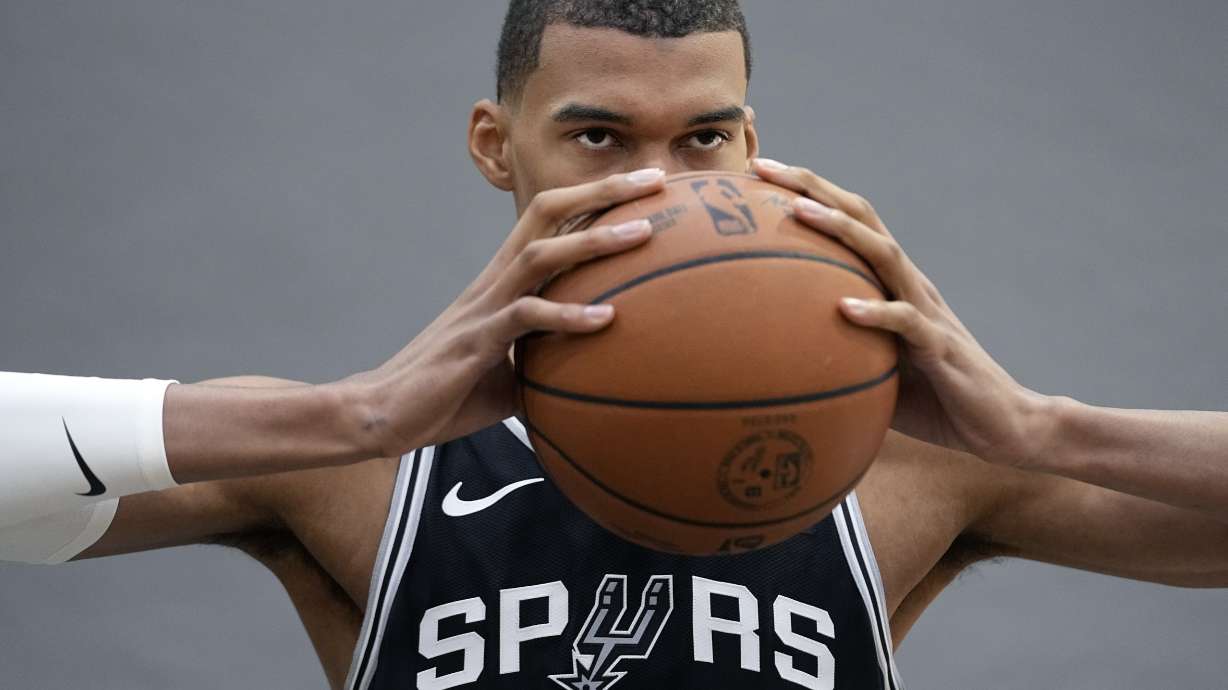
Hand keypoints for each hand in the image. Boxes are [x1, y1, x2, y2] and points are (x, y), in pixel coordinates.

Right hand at [341, 168, 665, 456]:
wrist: (383, 413)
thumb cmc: (449, 393)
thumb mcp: (514, 372)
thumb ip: (552, 360)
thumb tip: (603, 377)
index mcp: (503, 279)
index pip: (551, 219)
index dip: (596, 196)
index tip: (646, 184)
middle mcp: (495, 280)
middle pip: (548, 213)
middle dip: (602, 191)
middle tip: (656, 178)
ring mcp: (484, 306)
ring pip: (540, 254)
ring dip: (593, 241)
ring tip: (643, 233)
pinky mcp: (476, 340)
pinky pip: (526, 317)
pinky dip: (567, 315)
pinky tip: (606, 319)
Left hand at [752, 158, 1049, 466]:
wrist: (1000, 425)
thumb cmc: (932, 398)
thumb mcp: (872, 369)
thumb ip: (834, 351)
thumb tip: (772, 361)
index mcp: (891, 282)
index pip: (849, 221)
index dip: (808, 191)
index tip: (758, 172)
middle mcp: (909, 283)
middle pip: (861, 216)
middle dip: (812, 187)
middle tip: (763, 168)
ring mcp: (927, 309)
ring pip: (883, 254)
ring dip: (840, 229)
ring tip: (798, 212)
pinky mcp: (940, 346)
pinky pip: (906, 323)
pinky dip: (876, 313)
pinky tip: (844, 309)